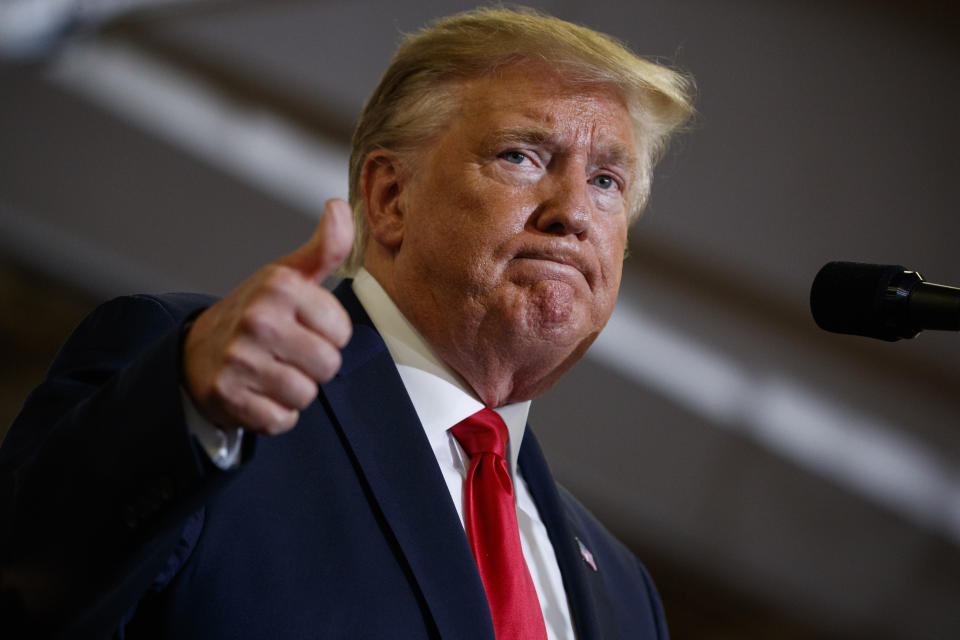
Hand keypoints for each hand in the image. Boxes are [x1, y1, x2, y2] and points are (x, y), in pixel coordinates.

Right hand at [182, 199, 354, 433]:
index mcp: (279, 287)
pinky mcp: (228, 397)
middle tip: (288, 353)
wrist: (195, 351)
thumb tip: (341, 207)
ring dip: (295, 390)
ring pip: (306, 395)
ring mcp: (239, 359)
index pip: (342, 332)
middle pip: (328, 365)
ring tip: (272, 372)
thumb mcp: (288, 275)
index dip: (328, 335)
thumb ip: (324, 247)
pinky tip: (258, 393)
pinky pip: (281, 420)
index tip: (304, 328)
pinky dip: (275, 414)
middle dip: (314, 365)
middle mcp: (257, 320)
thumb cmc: (255, 312)